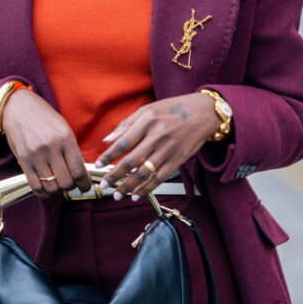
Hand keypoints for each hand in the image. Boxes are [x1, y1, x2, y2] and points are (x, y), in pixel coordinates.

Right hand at [1, 89, 90, 197]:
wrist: (19, 107)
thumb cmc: (44, 118)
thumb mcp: (63, 128)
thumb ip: (72, 150)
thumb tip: (81, 173)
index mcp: (65, 138)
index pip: (79, 171)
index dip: (85, 184)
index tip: (85, 187)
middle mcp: (51, 148)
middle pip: (66, 182)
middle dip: (71, 187)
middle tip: (71, 183)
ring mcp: (36, 155)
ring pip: (51, 187)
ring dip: (58, 190)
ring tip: (58, 184)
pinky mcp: (23, 161)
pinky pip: (35, 186)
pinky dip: (44, 193)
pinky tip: (47, 189)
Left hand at [95, 93, 220, 198]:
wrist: (204, 113)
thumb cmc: (173, 108)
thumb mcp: (148, 109)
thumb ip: (127, 124)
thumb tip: (107, 140)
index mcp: (147, 121)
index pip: (123, 142)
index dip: (109, 156)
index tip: (99, 165)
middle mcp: (157, 136)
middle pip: (131, 161)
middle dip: (115, 176)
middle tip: (104, 185)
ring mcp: (168, 149)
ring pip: (144, 173)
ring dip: (129, 186)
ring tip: (117, 195)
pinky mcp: (178, 160)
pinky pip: (160, 178)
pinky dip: (147, 189)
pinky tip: (136, 194)